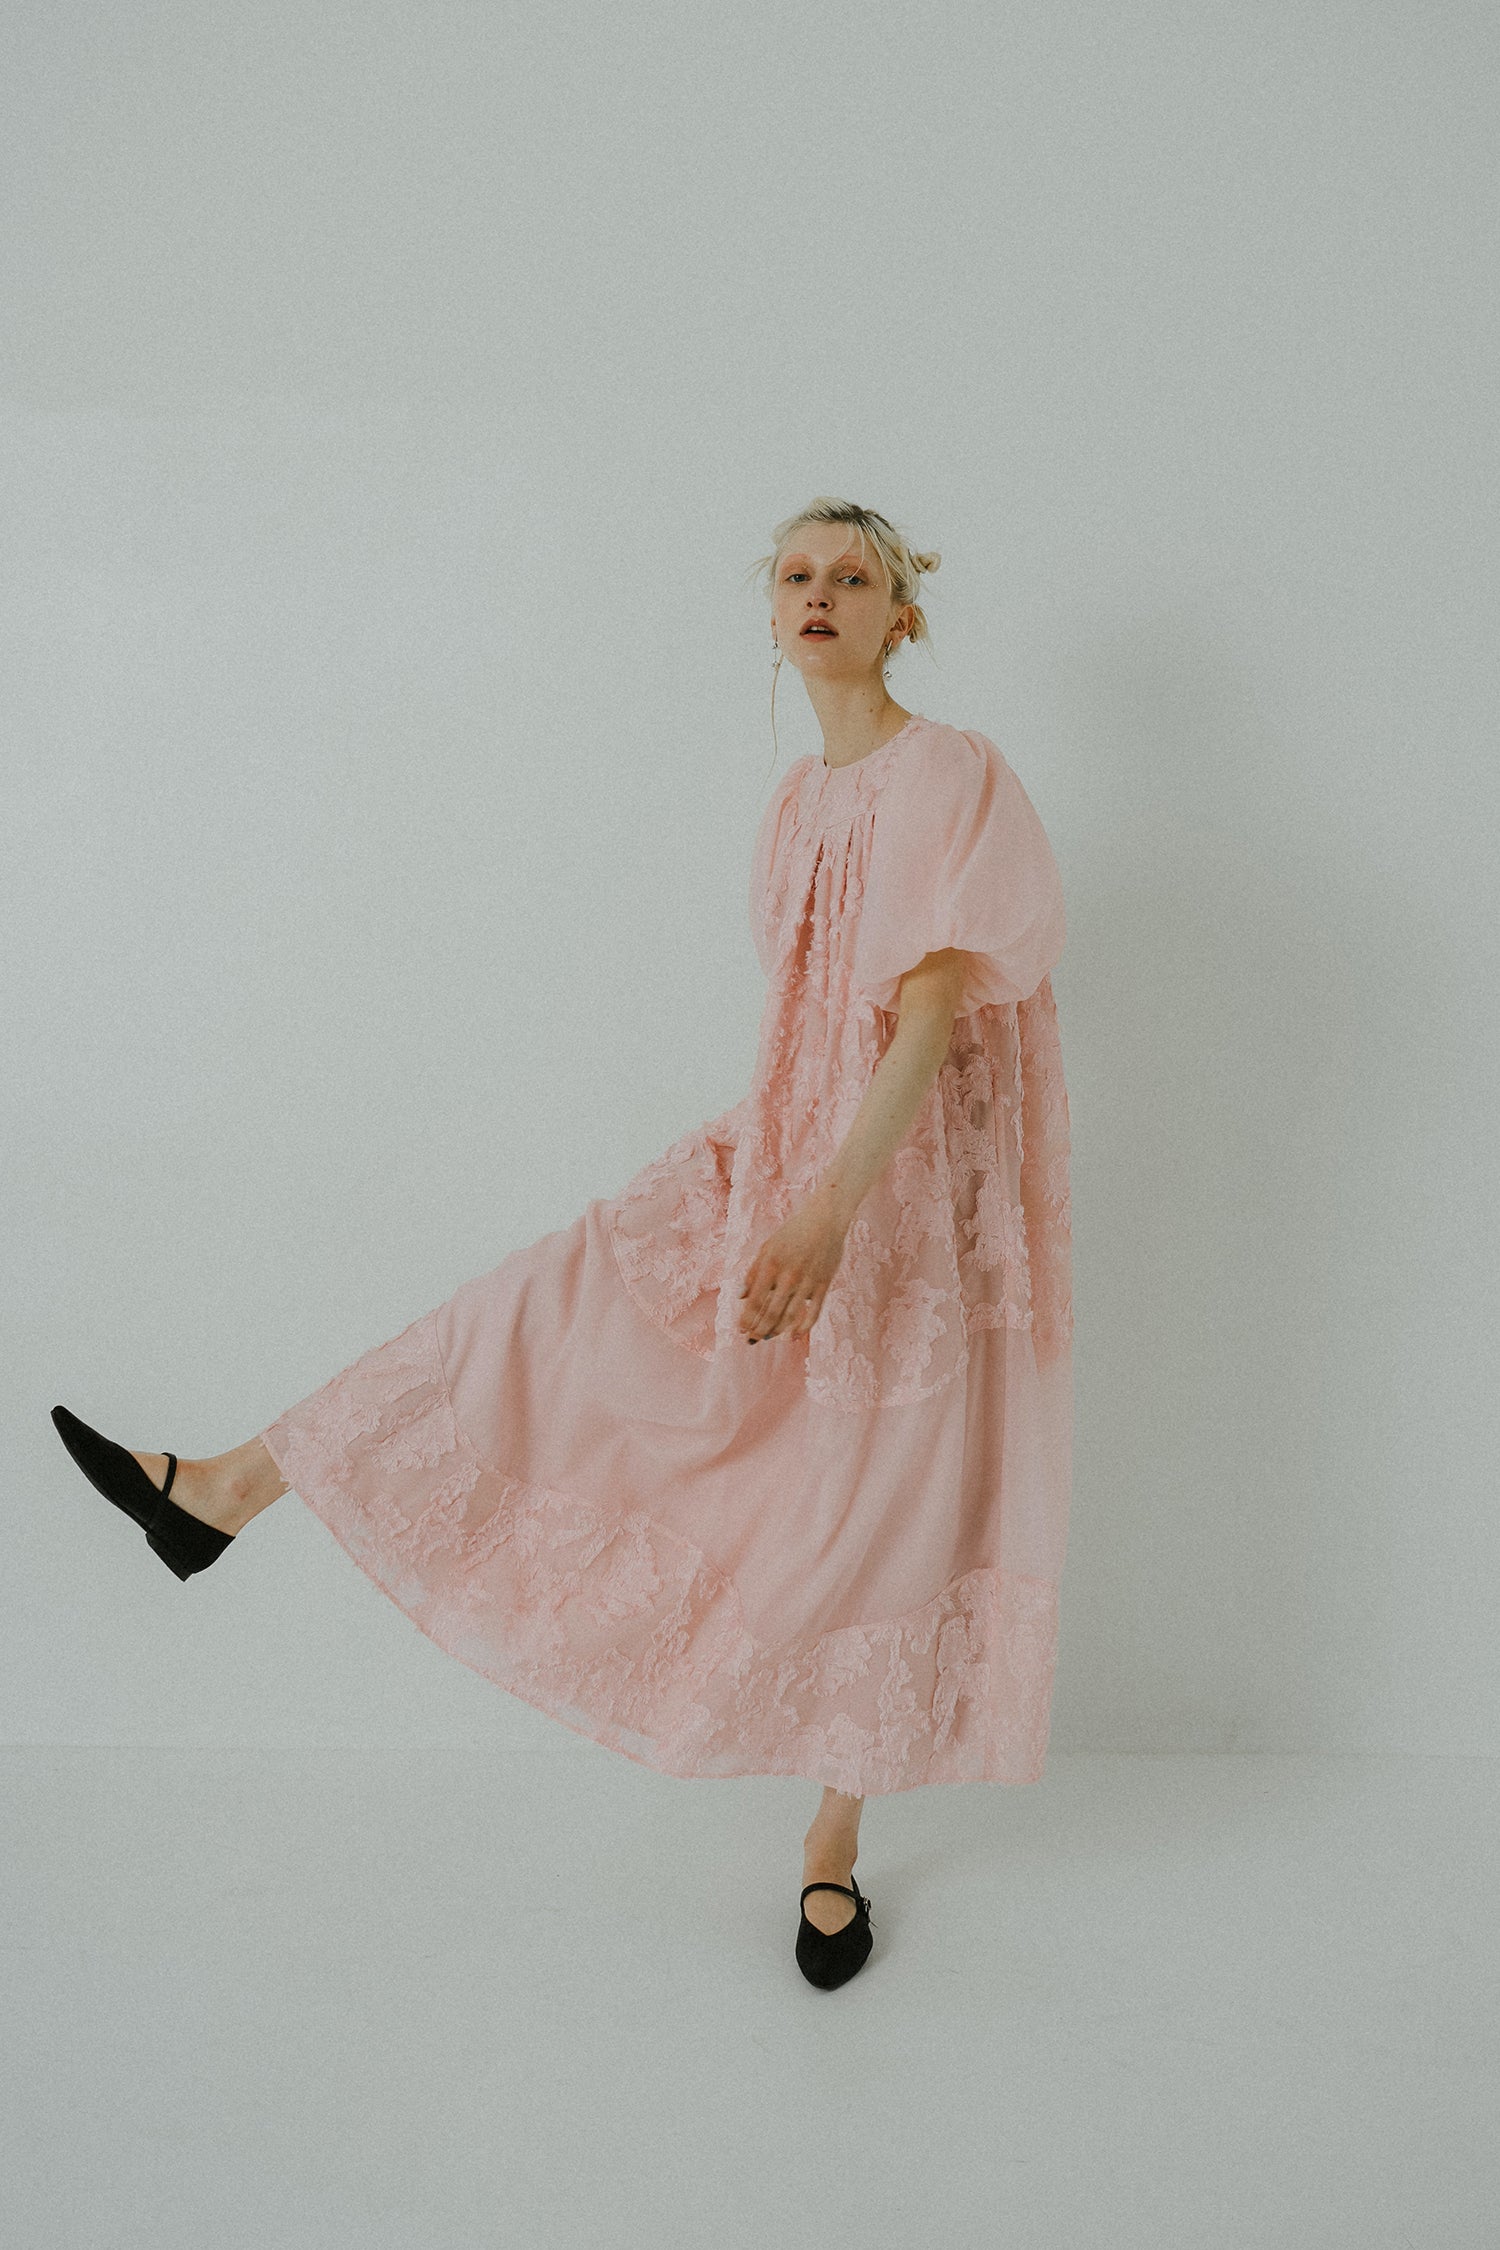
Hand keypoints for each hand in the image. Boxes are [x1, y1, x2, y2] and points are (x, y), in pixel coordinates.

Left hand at [738, 1193, 848, 1341]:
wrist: (825, 1219)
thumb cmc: (793, 1232)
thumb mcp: (768, 1247)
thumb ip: (753, 1272)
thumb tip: (740, 1296)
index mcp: (771, 1265)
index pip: (755, 1300)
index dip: (747, 1318)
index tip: (741, 1330)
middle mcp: (789, 1276)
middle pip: (771, 1312)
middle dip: (759, 1329)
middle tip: (751, 1340)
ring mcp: (808, 1282)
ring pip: (791, 1316)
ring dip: (777, 1330)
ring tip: (768, 1338)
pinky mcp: (824, 1284)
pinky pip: (814, 1312)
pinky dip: (804, 1327)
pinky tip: (794, 1337)